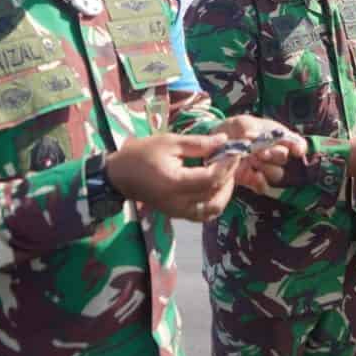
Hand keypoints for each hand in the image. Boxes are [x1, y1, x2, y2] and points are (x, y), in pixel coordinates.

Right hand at [105, 133, 236, 221]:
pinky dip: (216, 202)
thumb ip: (199, 143)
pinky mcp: (178, 215)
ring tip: (225, 171)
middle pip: (214, 193)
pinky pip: (204, 214)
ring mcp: (178, 212)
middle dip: (229, 174)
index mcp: (174, 183)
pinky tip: (216, 186)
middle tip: (232, 157)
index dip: (227, 165)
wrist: (119, 175)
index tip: (235, 150)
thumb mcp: (170, 142)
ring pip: (213, 208)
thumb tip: (225, 141)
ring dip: (225, 191)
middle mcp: (178, 203)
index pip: (210, 179)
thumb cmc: (143, 154)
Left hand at [212, 115, 307, 191]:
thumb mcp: (240, 123)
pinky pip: (264, 187)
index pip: (297, 143)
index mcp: (276, 137)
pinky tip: (253, 175)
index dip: (298, 146)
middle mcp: (273, 154)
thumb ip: (248, 128)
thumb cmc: (233, 130)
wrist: (216, 144)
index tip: (296, 149)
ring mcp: (264, 168)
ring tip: (252, 159)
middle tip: (262, 152)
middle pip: (284, 159)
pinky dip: (260, 182)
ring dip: (266, 167)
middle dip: (275, 155)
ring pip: (276, 173)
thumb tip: (251, 137)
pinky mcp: (253, 180)